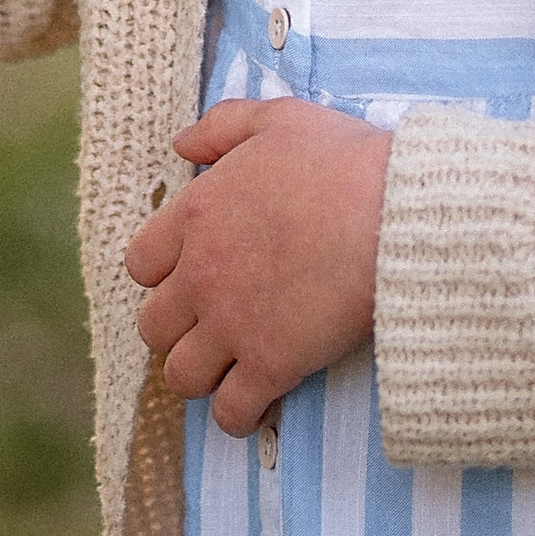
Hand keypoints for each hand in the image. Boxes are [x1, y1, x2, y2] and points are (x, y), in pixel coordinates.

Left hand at [123, 96, 391, 438]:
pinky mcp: (271, 364)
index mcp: (196, 215)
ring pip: (180, 375)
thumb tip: (180, 145)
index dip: (162, 274)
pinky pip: (230, 412)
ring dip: (199, 376)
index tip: (192, 276)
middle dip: (177, 330)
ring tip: (227, 371)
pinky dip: (237, 416)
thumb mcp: (276, 118)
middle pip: (153, 326)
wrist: (394, 213)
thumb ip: (220, 127)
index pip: (140, 263)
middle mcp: (201, 274)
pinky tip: (257, 405)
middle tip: (210, 328)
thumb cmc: (343, 162)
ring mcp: (232, 324)